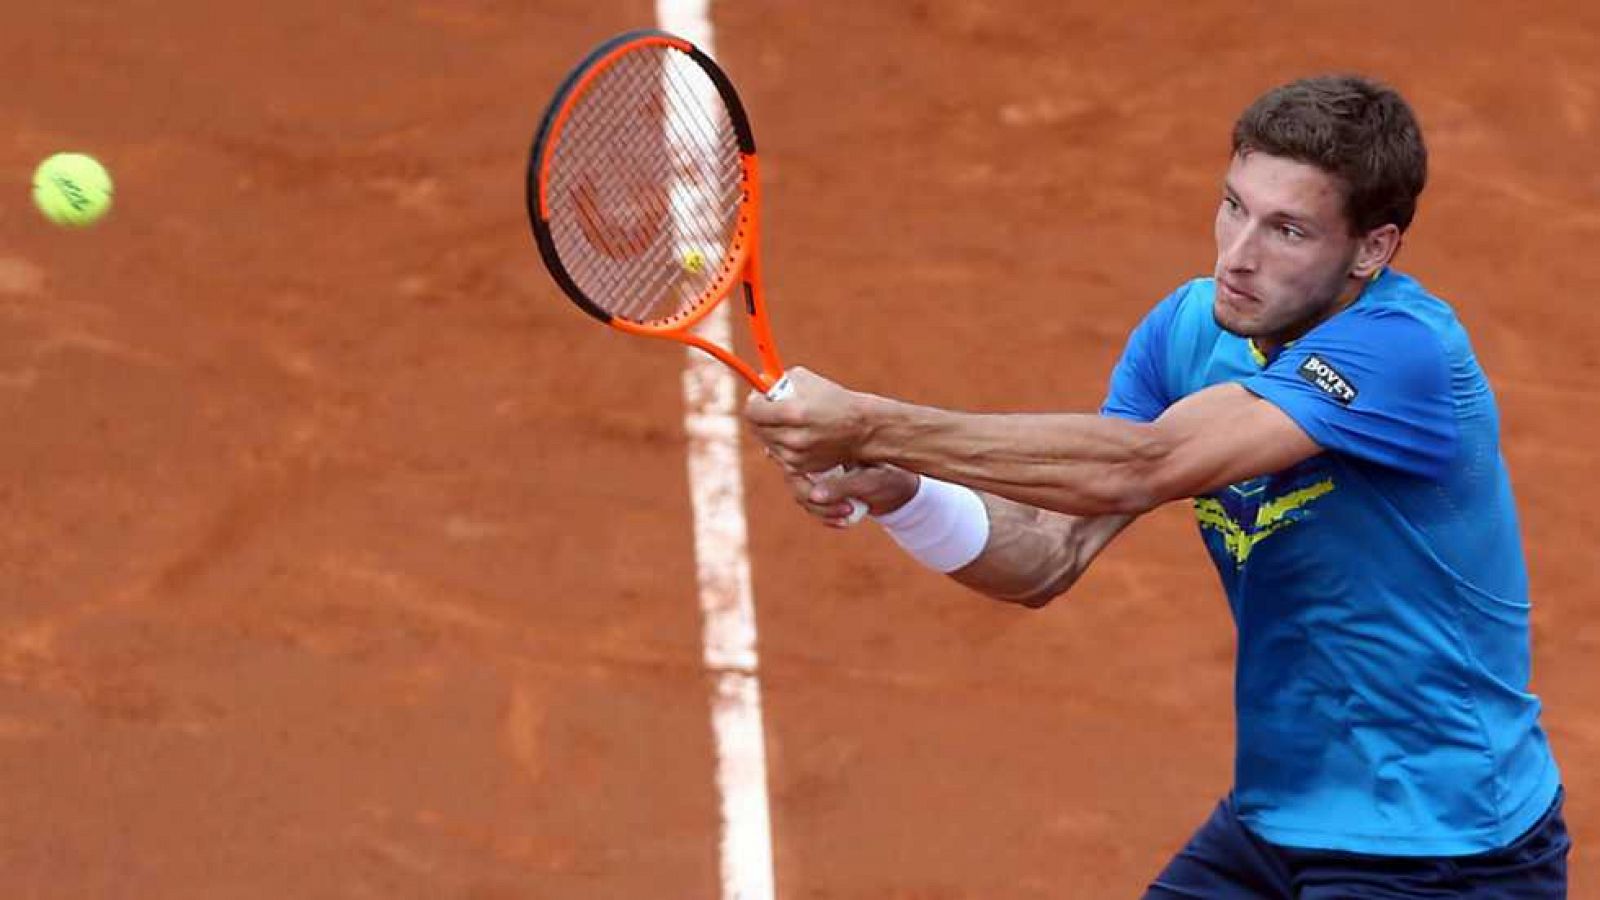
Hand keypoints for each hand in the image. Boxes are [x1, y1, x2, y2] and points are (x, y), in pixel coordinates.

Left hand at [744, 367, 867, 472]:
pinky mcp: (798, 468)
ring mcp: (795, 456)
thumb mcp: (806, 379)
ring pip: (766, 442)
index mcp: (795, 412)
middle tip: (774, 409)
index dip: (754, 402)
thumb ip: (777, 382)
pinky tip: (797, 436)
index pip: (753, 411)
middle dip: (762, 417)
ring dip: (772, 432)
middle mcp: (793, 437)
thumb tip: (758, 386)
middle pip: (757, 428)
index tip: (760, 398)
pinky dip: (783, 445)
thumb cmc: (834, 400)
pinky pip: (778, 455)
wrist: (862, 430)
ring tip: (792, 422)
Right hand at [778, 462, 919, 527]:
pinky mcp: (825, 492)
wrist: (901, 489)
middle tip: (843, 510)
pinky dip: (827, 517)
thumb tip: (814, 495)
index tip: (822, 497)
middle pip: (797, 482)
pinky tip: (844, 522)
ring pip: (805, 497)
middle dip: (815, 502)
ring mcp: (820, 475)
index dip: (803, 482)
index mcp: (829, 445)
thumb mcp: (868, 480)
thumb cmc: (889, 476)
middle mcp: (820, 458)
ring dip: (822, 512)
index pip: (799, 461)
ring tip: (846, 515)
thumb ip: (842, 486)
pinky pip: (815, 507)